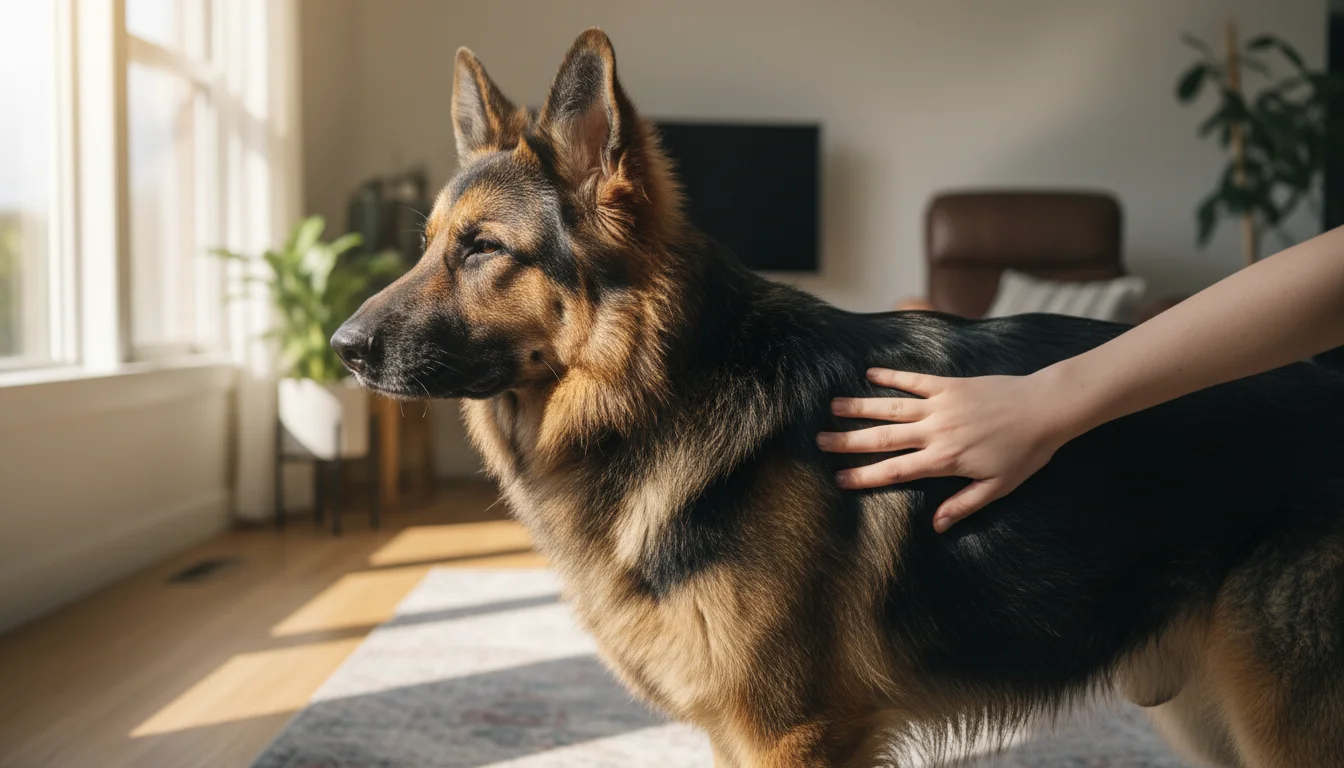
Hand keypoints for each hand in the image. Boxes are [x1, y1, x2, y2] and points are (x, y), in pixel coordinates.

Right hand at [817, 368, 1073, 531]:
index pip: (896, 470)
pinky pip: (915, 380)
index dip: (865, 476)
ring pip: (892, 408)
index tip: (840, 479)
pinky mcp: (950, 385)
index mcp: (945, 460)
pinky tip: (870, 373)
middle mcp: (936, 432)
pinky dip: (892, 376)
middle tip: (820, 441)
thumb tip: (937, 526)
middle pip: (884, 438)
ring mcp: (941, 405)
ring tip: (833, 407)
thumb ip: (964, 505)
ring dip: (861, 407)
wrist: (1046, 409)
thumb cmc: (1026, 452)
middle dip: (849, 441)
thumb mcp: (998, 487)